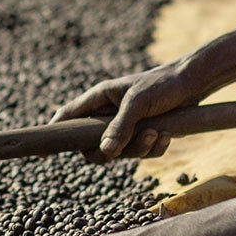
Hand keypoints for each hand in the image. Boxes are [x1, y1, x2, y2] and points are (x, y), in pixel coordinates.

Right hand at [52, 61, 205, 159]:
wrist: (194, 82)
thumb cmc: (162, 84)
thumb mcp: (138, 103)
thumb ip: (119, 127)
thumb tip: (105, 153)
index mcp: (99, 98)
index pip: (67, 116)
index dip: (54, 133)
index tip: (41, 154)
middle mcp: (109, 113)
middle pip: (93, 144)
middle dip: (111, 150)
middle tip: (126, 147)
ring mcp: (126, 125)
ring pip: (120, 151)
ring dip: (139, 148)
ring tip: (156, 133)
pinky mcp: (143, 133)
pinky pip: (141, 152)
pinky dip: (154, 148)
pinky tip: (167, 135)